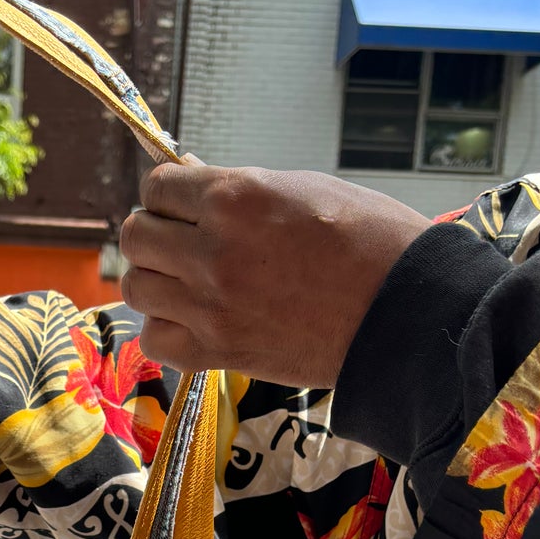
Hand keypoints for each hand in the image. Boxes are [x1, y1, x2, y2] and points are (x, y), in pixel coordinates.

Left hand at [119, 163, 428, 384]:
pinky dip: (167, 331)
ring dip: (157, 283)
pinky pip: (155, 341)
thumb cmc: (369, 241)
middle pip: (135, 237)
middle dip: (156, 236)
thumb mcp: (304, 188)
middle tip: (184, 246)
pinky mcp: (218, 353)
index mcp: (236, 196)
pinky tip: (196, 323)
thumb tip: (191, 185)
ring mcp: (211, 306)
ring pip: (137, 288)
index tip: (185, 208)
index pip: (157, 186)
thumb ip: (239, 190)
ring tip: (190, 286)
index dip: (169, 196)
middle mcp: (213, 250)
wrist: (404, 312)